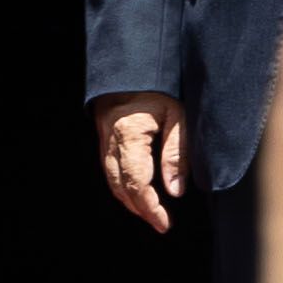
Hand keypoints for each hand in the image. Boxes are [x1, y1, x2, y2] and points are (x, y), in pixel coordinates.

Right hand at [92, 91, 185, 234]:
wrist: (135, 60)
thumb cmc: (161, 84)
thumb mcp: (179, 115)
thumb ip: (177, 153)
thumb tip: (175, 191)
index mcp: (129, 134)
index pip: (136, 183)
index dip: (150, 208)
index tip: (165, 223)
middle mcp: (110, 139)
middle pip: (119, 186)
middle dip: (139, 209)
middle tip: (160, 222)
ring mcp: (104, 136)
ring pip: (111, 179)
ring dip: (129, 199)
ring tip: (151, 211)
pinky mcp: (104, 133)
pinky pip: (108, 167)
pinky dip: (122, 183)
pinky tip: (138, 188)